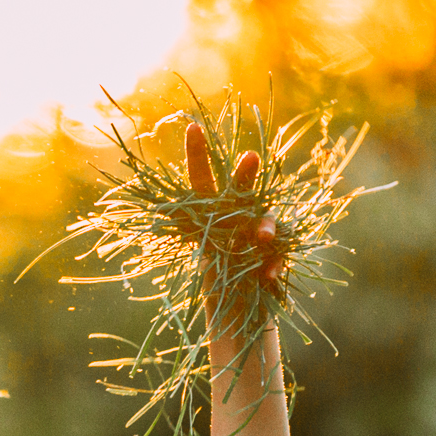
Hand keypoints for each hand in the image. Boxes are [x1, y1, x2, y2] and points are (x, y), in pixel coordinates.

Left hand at [185, 120, 279, 337]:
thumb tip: (159, 208)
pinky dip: (272, 265)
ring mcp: (260, 234)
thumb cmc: (215, 278)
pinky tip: (267, 276)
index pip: (202, 179)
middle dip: (246, 173)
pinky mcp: (276, 255)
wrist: (238, 308)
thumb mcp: (196, 256)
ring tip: (261, 238)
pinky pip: (277, 255)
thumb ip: (190, 233)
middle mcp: (238, 216)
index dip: (197, 154)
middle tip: (250, 157)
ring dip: (265, 226)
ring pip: (264, 221)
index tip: (191, 127)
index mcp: (212, 213)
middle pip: (242, 189)